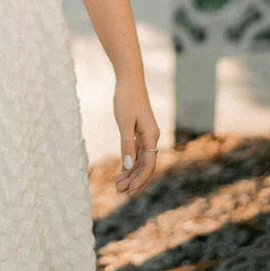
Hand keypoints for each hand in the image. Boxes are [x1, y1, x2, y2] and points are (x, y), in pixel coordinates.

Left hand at [112, 76, 159, 194]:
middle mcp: (152, 137)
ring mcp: (146, 134)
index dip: (140, 179)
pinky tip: (122, 170)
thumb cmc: (126, 99)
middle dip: (133, 179)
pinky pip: (137, 151)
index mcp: (151, 136)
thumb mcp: (124, 123)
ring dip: (130, 172)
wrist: (129, 79)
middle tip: (118, 190)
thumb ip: (127, 145)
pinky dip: (130, 161)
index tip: (129, 190)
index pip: (149, 164)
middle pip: (145, 165)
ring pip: (141, 159)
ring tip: (117, 184)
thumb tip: (129, 166)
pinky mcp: (140, 130)